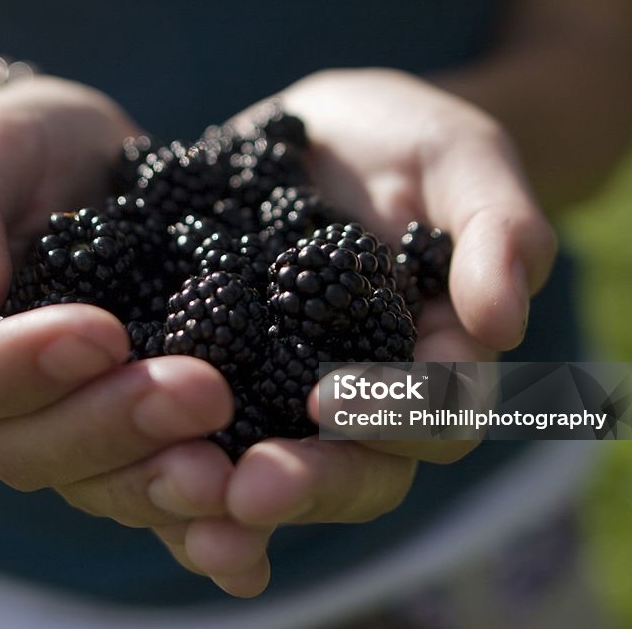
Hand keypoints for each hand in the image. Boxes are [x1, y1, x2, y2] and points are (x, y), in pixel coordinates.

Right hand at [0, 77, 237, 581]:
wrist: (77, 170)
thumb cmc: (18, 148)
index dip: (12, 371)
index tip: (101, 331)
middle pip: (25, 450)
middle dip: (112, 427)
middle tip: (201, 393)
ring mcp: (58, 427)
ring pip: (92, 485)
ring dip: (159, 485)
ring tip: (229, 473)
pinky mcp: (125, 434)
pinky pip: (149, 486)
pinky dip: (194, 521)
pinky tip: (248, 542)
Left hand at [178, 69, 557, 595]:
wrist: (320, 134)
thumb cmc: (410, 141)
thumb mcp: (463, 162)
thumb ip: (498, 233)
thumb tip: (504, 324)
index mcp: (436, 363)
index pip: (436, 416)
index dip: (393, 419)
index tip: (332, 404)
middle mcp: (363, 400)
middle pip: (355, 470)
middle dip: (308, 483)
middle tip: (250, 491)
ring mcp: (285, 395)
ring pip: (274, 467)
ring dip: (232, 498)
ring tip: (184, 497)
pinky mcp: (217, 376)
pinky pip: (200, 434)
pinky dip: (170, 462)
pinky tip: (127, 471)